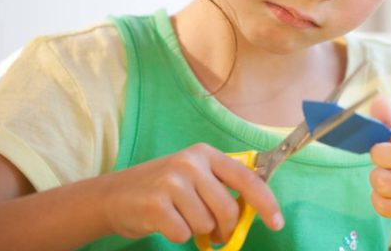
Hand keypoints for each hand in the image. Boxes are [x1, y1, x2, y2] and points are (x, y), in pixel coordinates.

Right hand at [95, 143, 281, 243]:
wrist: (112, 196)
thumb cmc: (161, 190)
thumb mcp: (193, 177)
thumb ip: (221, 188)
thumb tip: (255, 211)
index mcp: (205, 154)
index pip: (246, 179)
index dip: (266, 202)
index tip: (277, 222)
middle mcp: (190, 163)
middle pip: (228, 209)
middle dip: (225, 228)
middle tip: (216, 234)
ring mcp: (172, 182)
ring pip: (206, 224)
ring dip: (197, 231)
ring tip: (181, 219)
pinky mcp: (155, 204)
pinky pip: (183, 234)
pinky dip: (178, 236)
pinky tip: (165, 223)